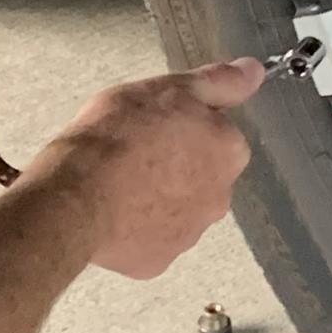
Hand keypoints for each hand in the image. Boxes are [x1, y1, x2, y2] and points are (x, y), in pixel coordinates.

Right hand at [36, 58, 263, 279]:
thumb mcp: (169, 89)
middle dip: (176, 164)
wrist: (78, 195)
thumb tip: (253, 72)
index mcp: (227, 151)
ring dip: (156, 196)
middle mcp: (219, 198)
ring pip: (177, 209)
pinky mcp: (158, 261)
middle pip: (201, 174)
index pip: (217, 133)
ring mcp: (189, 234)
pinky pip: (150, 238)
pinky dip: (135, 226)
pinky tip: (112, 210)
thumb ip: (218, 82)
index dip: (184, 124)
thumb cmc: (119, 137)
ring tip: (118, 181)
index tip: (156, 121)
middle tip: (135, 150)